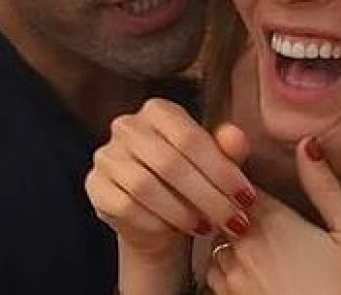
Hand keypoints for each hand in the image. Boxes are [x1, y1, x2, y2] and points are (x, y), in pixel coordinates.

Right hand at [85, 98, 257, 259]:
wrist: (157, 215)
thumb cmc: (191, 181)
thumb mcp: (215, 164)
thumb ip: (228, 149)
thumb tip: (236, 137)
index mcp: (158, 110)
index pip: (190, 138)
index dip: (221, 170)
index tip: (246, 198)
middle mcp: (126, 126)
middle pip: (169, 162)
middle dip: (207, 196)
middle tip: (232, 220)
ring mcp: (106, 155)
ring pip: (145, 186)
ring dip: (182, 212)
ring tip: (205, 227)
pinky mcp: (94, 185)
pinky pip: (125, 207)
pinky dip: (156, 222)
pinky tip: (175, 231)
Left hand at [206, 138, 340, 294]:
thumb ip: (325, 188)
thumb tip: (307, 143)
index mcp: (273, 221)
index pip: (240, 181)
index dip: (242, 174)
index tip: (249, 174)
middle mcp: (242, 244)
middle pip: (221, 207)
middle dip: (233, 206)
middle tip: (256, 214)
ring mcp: (229, 275)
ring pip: (214, 240)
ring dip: (227, 239)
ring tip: (255, 246)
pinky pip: (212, 273)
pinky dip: (225, 268)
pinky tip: (250, 273)